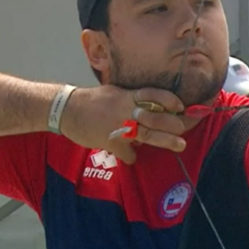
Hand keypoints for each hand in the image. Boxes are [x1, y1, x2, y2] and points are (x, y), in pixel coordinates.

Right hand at [58, 85, 187, 164]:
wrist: (66, 110)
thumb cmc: (91, 100)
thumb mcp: (114, 93)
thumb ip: (131, 99)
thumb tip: (148, 107)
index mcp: (126, 95)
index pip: (152, 94)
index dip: (168, 100)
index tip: (180, 106)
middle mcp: (125, 109)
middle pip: (154, 116)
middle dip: (172, 123)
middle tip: (183, 129)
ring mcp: (119, 126)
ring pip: (147, 134)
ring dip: (165, 140)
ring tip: (180, 145)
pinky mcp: (110, 141)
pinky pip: (127, 152)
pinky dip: (131, 156)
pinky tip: (132, 156)